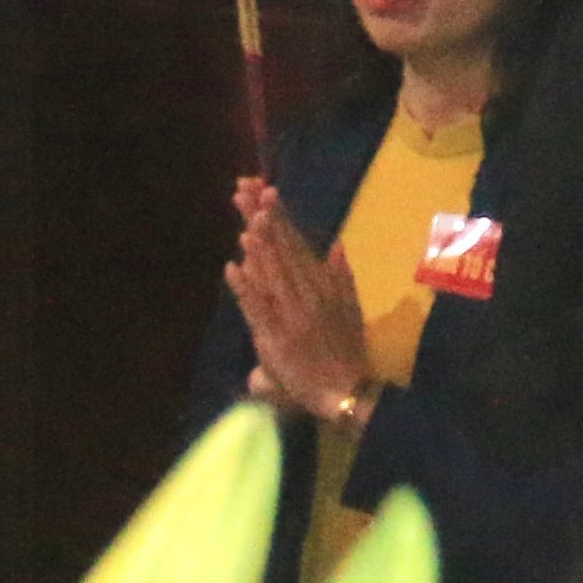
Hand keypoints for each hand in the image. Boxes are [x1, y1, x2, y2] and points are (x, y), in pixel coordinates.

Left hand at [226, 181, 374, 421]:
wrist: (344, 390)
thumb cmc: (346, 351)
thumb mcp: (351, 309)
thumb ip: (342, 276)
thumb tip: (336, 245)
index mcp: (324, 287)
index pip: (300, 246)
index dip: (282, 219)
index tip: (267, 194)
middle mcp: (308, 296)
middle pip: (283, 253)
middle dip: (264, 221)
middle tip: (247, 192)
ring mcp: (290, 316)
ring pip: (271, 274)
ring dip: (257, 247)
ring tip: (243, 220)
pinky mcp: (275, 337)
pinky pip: (257, 308)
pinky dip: (244, 287)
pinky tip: (232, 266)